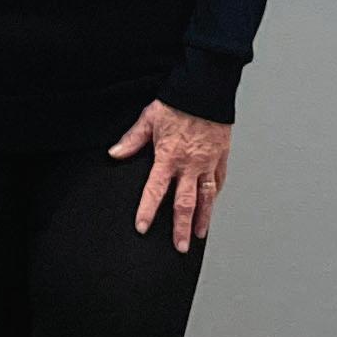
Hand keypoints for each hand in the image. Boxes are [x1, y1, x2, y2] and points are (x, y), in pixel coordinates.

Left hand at [109, 100, 230, 252]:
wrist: (207, 90)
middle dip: (181, 228)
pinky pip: (218, 180)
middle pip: (185, 203)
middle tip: (180, 247)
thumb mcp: (150, 118)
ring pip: (206, 197)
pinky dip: (215, 194)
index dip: (147, 210)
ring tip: (199, 235)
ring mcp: (207, 162)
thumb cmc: (178, 101)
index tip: (142, 227)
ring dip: (203, 218)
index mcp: (169, 157)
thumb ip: (132, 139)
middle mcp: (189, 164)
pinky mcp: (221, 156)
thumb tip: (115, 153)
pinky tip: (212, 204)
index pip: (155, 190)